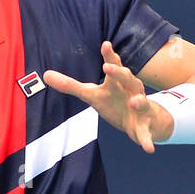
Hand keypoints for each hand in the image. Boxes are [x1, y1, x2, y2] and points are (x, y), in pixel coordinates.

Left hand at [43, 41, 169, 152]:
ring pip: (142, 102)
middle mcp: (132, 91)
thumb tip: (45, 74)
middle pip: (129, 78)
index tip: (105, 44)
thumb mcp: (92, 94)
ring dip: (139, 101)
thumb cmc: (115, 102)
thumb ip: (70, 85)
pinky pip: (146, 134)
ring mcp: (140, 108)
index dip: (110, 56)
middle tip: (107, 67)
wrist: (141, 120)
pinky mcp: (144, 126)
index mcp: (118, 82)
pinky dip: (147, 141)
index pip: (115, 66)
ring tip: (134, 101)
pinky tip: (149, 150)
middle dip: (120, 73)